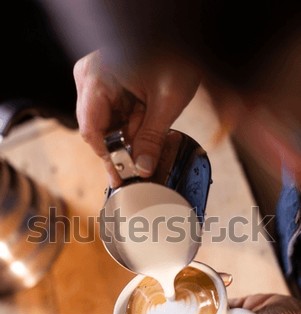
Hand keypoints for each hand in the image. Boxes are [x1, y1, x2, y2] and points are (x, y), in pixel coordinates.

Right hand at [74, 50, 200, 186]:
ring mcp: (98, 81)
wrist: (184, 35)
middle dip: (124, 146)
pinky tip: (147, 124)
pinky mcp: (109, 85)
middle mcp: (91, 78)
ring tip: (152, 130)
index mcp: (96, 76)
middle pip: (99, 129)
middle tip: (141, 165)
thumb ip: (152, 137)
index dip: (108, 156)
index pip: (91, 130)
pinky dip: (133, 124)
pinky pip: (116, 114)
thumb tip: (143, 168)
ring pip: (108, 125)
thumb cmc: (176, 52)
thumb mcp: (167, 100)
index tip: (122, 176)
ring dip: (131, 135)